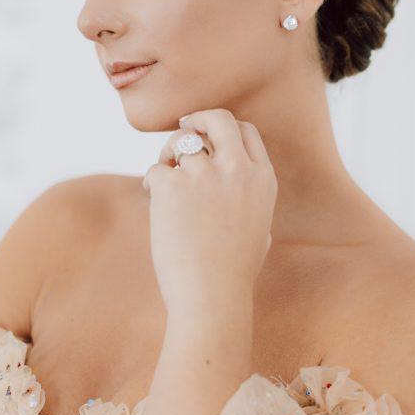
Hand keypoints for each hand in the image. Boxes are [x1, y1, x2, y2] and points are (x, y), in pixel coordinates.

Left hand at [142, 108, 277, 322]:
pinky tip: (153, 198)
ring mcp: (205, 175)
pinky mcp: (173, 186)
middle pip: (218, 118)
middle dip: (198, 119)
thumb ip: (248, 198)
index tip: (209, 135)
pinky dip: (151, 181)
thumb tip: (232, 181)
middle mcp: (237, 170)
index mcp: (262, 178)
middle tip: (184, 126)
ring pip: (180, 142)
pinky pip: (156, 169)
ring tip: (164, 179)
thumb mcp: (258, 228)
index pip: (246, 131)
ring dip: (168, 155)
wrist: (212, 296)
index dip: (224, 129)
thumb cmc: (233, 273)